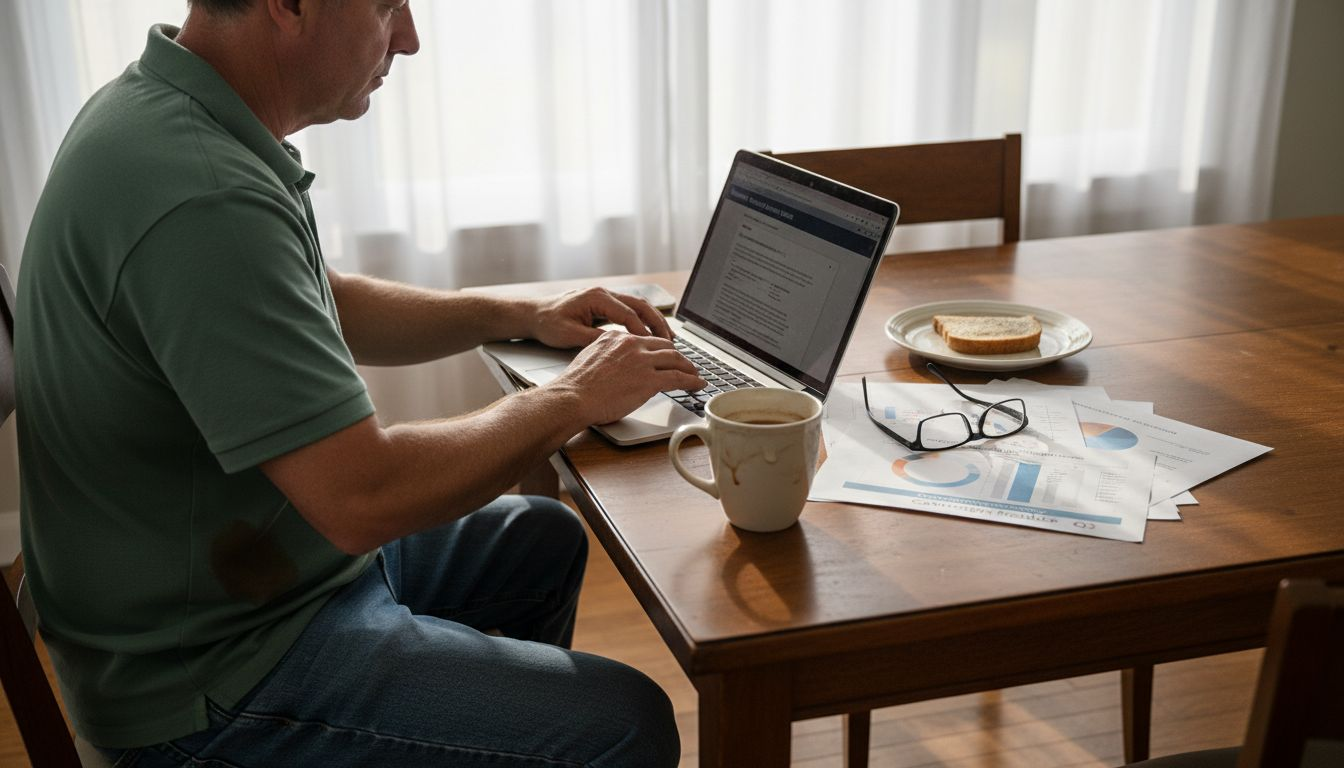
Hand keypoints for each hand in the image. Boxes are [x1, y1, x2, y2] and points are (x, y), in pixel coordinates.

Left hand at [528, 287, 672, 348]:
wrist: (534, 314)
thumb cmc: (548, 323)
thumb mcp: (569, 335)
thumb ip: (594, 339)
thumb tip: (618, 346)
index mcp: (596, 297)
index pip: (627, 313)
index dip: (642, 331)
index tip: (654, 346)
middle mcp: (604, 293)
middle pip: (640, 306)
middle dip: (658, 323)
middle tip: (671, 342)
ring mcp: (606, 297)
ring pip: (639, 307)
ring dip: (655, 321)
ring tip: (668, 339)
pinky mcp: (606, 305)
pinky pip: (631, 311)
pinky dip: (644, 322)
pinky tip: (652, 336)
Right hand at [547, 330, 704, 424]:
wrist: (573, 397)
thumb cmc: (576, 386)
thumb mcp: (591, 357)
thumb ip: (608, 355)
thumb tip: (617, 364)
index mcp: (617, 337)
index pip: (646, 339)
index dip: (660, 348)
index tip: (665, 354)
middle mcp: (632, 344)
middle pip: (665, 346)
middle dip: (678, 356)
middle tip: (685, 364)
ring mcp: (642, 361)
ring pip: (675, 359)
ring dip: (689, 367)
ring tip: (695, 375)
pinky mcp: (649, 380)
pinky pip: (678, 378)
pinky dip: (692, 381)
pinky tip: (697, 384)